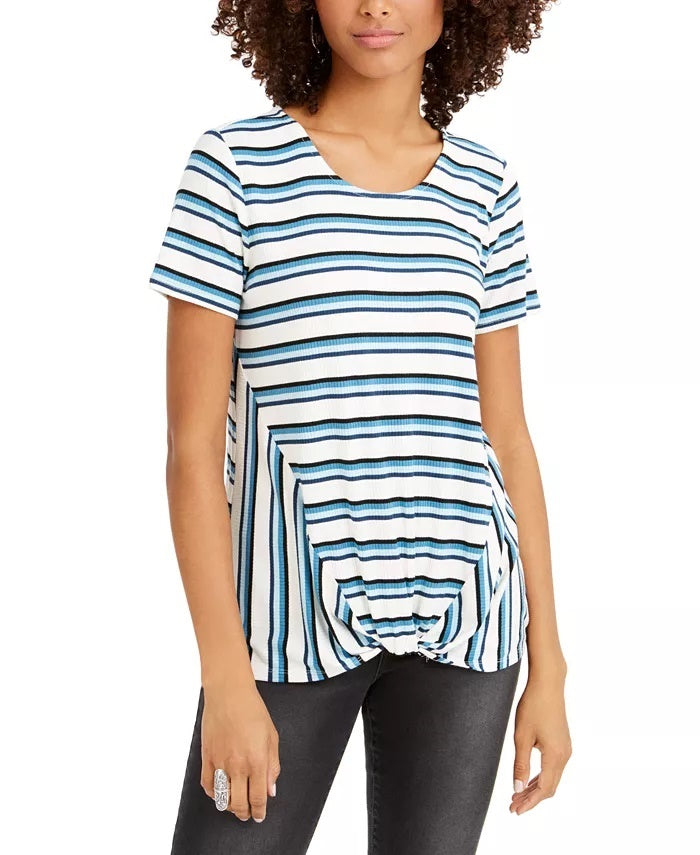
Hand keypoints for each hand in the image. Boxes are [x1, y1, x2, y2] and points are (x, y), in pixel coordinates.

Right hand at [200, 680, 279, 822]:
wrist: (229, 694)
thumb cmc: (253, 710)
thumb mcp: (272, 736)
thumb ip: (272, 765)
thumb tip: (271, 789)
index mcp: (257, 760)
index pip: (258, 797)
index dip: (259, 811)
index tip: (259, 816)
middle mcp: (238, 765)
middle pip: (239, 803)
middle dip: (244, 813)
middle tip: (248, 814)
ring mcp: (220, 762)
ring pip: (222, 798)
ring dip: (229, 806)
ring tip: (235, 805)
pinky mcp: (207, 757)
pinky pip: (207, 784)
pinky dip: (213, 793)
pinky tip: (220, 792)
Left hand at [510, 668, 571, 814]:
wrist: (548, 684)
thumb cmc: (533, 707)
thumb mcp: (521, 737)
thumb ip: (520, 764)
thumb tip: (517, 789)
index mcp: (555, 756)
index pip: (543, 789)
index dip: (529, 802)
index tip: (514, 810)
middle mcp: (565, 755)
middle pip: (550, 787)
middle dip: (531, 798)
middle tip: (513, 805)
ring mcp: (566, 749)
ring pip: (552, 778)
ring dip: (535, 788)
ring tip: (517, 795)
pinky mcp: (563, 742)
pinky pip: (553, 767)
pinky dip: (541, 777)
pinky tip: (529, 779)